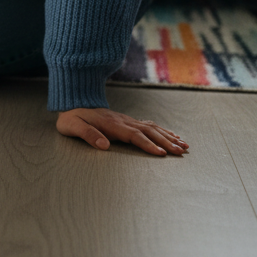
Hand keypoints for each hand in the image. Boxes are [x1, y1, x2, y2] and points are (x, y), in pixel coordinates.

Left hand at [56, 107, 188, 155]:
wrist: (72, 103)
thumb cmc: (72, 118)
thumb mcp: (73, 127)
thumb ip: (88, 135)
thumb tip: (104, 146)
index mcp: (112, 125)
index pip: (134, 135)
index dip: (148, 144)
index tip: (162, 153)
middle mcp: (123, 121)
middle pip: (149, 131)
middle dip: (166, 142)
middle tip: (182, 152)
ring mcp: (127, 120)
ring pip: (152, 128)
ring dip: (169, 136)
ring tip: (184, 145)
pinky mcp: (127, 121)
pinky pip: (149, 125)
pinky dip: (163, 130)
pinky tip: (172, 135)